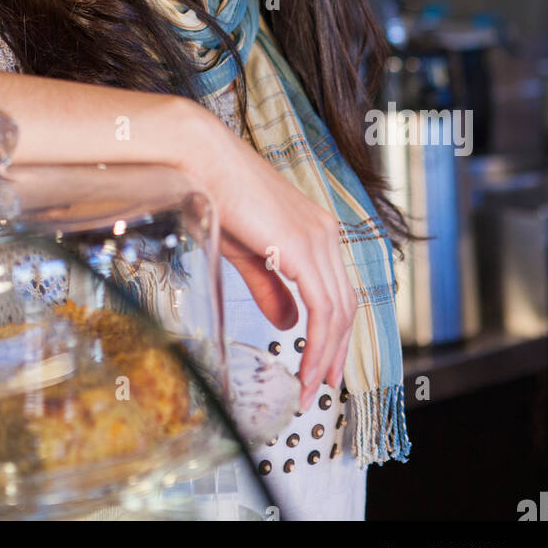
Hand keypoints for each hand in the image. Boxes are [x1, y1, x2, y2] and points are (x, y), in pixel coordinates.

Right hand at [171, 100, 357, 411]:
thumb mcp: (249, 252)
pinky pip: (323, 307)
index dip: (335, 333)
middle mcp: (326, 232)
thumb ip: (272, 287)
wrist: (201, 160)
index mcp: (316, 230)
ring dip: (327, 354)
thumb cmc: (218, 195)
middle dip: (336, 351)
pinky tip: (306, 365)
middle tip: (321, 385)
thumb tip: (288, 323)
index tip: (324, 365)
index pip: (338, 291)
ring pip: (338, 311)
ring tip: (310, 387)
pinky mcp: (303, 247)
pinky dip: (319, 342)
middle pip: (346, 305)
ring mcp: (318, 238)